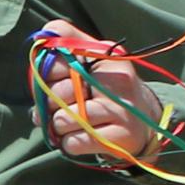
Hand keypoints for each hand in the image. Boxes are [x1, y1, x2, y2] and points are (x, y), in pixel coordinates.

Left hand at [36, 27, 163, 166]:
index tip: (54, 81)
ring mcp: (121, 110)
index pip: (55, 61)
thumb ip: (65, 42)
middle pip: (56, 93)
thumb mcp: (90, 57)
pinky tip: (82, 136)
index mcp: (105, 55)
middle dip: (50, 104)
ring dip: (60, 126)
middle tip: (62, 106)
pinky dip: (70, 143)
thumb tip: (41, 41)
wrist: (144, 120)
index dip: (44, 75)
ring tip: (73, 122)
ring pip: (63, 120)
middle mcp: (117, 80)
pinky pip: (74, 142)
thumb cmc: (105, 87)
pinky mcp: (121, 136)